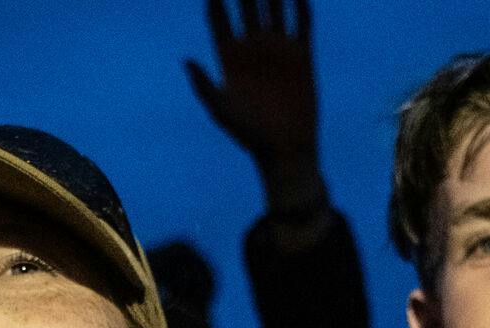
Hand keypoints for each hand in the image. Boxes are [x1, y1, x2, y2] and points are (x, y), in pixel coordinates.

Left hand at [184, 0, 319, 185]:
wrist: (285, 150)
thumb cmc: (248, 135)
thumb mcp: (221, 110)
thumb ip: (204, 85)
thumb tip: (187, 60)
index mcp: (229, 57)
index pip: (219, 18)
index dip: (215, 0)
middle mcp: (253, 49)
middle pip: (246, 6)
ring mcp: (277, 50)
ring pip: (275, 8)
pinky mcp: (302, 56)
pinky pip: (302, 23)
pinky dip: (301, 5)